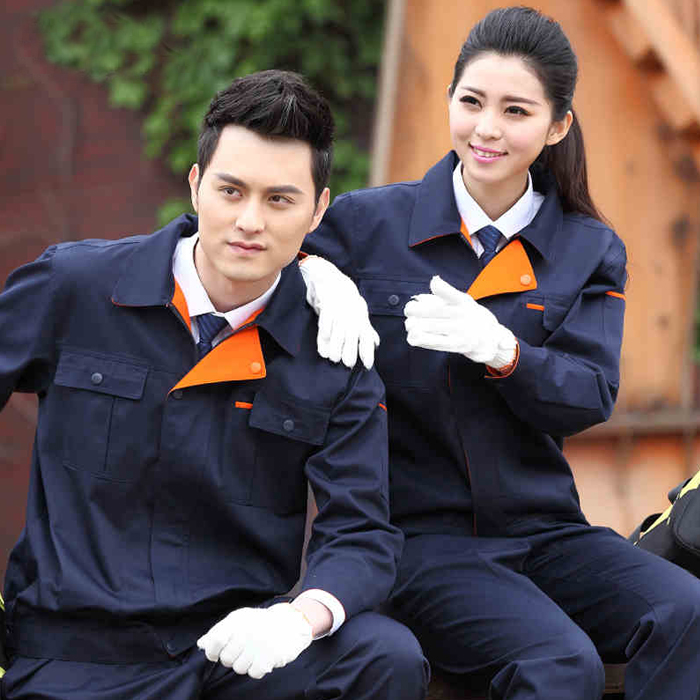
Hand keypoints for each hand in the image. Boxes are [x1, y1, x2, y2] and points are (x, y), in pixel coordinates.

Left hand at [197, 603, 312, 678]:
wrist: (291, 622)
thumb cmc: (260, 622)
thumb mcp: (239, 620)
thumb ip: (219, 631)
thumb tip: (201, 643)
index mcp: (237, 621)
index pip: (215, 641)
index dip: (213, 651)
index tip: (218, 652)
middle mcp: (247, 631)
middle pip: (226, 659)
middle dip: (232, 657)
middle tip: (242, 649)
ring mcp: (258, 644)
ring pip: (239, 668)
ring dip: (245, 663)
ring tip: (254, 652)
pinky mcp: (270, 656)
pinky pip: (254, 673)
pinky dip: (257, 668)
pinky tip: (262, 657)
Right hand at [299, 256, 378, 369]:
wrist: (333, 280)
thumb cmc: (347, 301)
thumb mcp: (359, 314)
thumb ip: (366, 330)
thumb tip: (375, 343)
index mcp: (360, 318)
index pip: (366, 336)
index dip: (367, 351)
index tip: (367, 365)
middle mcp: (352, 314)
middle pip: (352, 335)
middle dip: (351, 350)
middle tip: (348, 364)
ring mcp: (339, 309)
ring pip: (339, 330)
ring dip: (336, 345)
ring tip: (333, 358)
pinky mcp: (327, 304)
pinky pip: (326, 320)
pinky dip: (325, 332)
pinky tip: (324, 342)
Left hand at [404, 276, 516, 368]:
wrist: (489, 339)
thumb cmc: (470, 317)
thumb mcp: (463, 301)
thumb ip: (445, 295)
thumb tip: (428, 288)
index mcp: (464, 302)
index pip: (453, 294)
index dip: (442, 288)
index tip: (433, 283)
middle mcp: (463, 316)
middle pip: (435, 311)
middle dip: (416, 310)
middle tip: (409, 309)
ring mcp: (459, 332)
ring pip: (431, 327)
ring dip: (415, 325)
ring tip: (410, 324)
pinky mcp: (455, 346)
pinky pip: (434, 342)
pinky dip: (419, 339)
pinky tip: (413, 336)